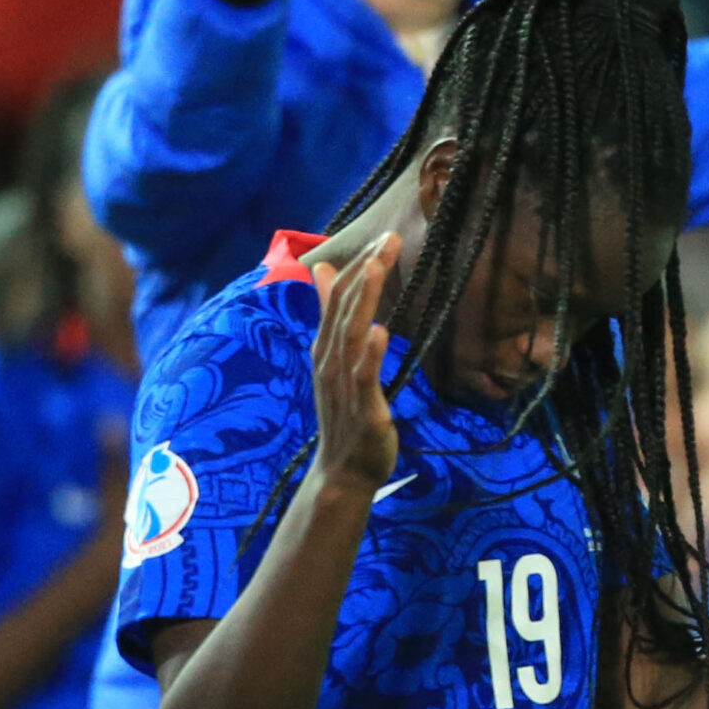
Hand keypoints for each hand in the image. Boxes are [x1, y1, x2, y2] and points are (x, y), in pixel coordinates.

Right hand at [308, 234, 402, 492]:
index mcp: (325, 346)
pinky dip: (370, 354)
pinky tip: (381, 331)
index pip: (338, 296)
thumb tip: (320, 270)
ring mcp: (343, 383)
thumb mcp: (336, 357)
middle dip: (365, 271)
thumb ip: (330, 314)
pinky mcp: (363, 408)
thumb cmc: (344, 412)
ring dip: (363, 300)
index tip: (384, 237)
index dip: (359, 265)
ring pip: (351, 334)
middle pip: (344, 308)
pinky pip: (364, 377)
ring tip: (376, 268)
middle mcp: (330, 360)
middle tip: (388, 239)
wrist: (342, 470)